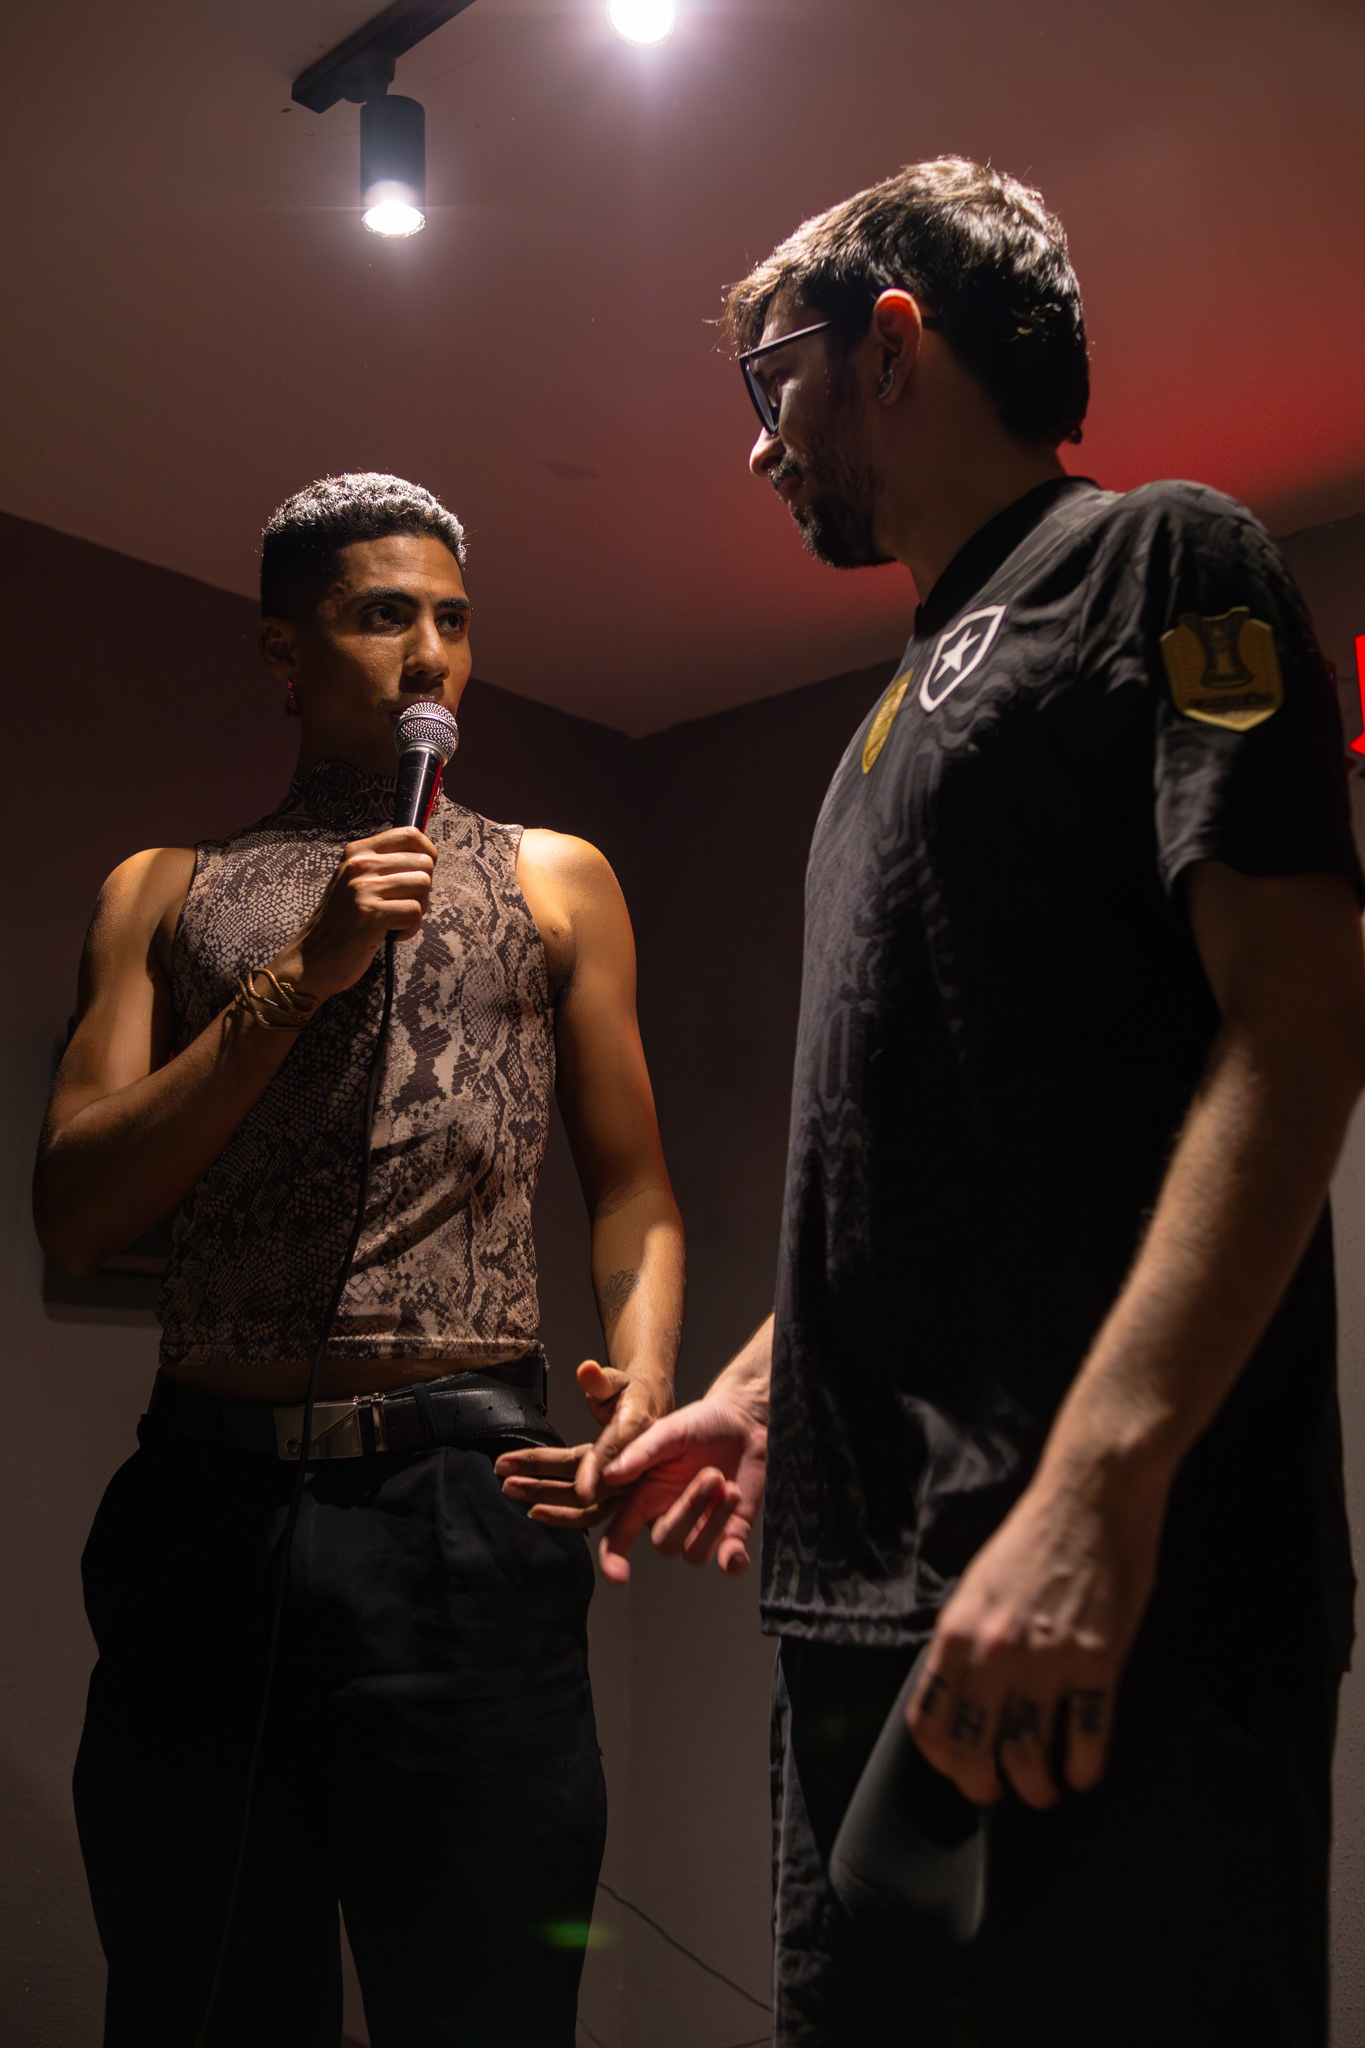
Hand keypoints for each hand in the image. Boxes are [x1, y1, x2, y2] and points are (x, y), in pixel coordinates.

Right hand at [270, 827, 437, 999]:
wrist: (312, 958)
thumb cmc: (342, 922)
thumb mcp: (355, 882)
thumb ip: (384, 866)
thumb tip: (426, 859)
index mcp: (357, 852)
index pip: (408, 834)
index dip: (428, 853)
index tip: (423, 872)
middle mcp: (359, 865)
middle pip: (423, 863)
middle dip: (423, 888)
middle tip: (404, 906)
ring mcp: (363, 889)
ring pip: (423, 885)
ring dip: (419, 908)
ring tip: (397, 920)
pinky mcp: (370, 914)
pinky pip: (415, 912)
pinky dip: (411, 928)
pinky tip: (392, 934)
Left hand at [495, 1359, 672, 1530]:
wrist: (648, 1414)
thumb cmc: (631, 1397)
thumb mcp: (618, 1381)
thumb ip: (600, 1379)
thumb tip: (586, 1370)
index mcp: (634, 1432)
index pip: (615, 1452)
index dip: (597, 1469)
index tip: (582, 1488)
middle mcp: (630, 1466)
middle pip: (590, 1485)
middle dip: (547, 1486)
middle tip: (511, 1481)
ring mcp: (621, 1486)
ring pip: (585, 1505)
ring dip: (544, 1498)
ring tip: (511, 1487)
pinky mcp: (610, 1497)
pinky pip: (585, 1512)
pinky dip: (558, 1513)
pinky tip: (532, 1507)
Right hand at [589, 1390, 767, 1583]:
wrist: (745, 1421)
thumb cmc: (702, 1423)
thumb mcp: (669, 1431)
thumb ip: (641, 1452)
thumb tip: (609, 1475)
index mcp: (647, 1494)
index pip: (621, 1533)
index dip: (614, 1556)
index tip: (618, 1575)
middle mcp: (671, 1515)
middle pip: (665, 1543)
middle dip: (688, 1512)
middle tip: (712, 1475)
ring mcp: (702, 1527)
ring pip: (695, 1553)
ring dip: (714, 1523)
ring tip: (731, 1488)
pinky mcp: (733, 1531)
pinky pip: (729, 1562)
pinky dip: (733, 1562)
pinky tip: (737, 1551)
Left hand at [906, 1463, 1163, 1808]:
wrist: (1091, 1496)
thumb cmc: (1034, 1537)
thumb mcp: (978, 1586)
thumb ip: (965, 1640)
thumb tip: (961, 1696)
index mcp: (957, 1630)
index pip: (930, 1721)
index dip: (943, 1759)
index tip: (960, 1770)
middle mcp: (993, 1650)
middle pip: (974, 1749)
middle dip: (985, 1786)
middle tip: (1001, 1792)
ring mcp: (1045, 1658)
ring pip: (1027, 1755)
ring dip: (1037, 1787)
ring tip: (1047, 1789)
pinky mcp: (1096, 1659)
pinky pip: (1086, 1737)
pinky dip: (1083, 1767)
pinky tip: (1084, 1770)